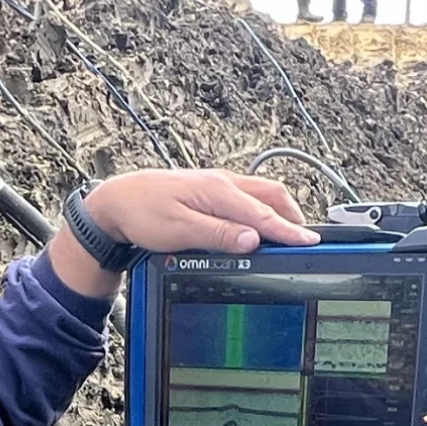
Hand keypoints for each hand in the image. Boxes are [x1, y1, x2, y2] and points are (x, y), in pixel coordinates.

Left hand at [86, 168, 319, 254]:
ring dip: (278, 211)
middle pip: (271, 195)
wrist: (116, 201)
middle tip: (303, 240)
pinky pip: (246, 195)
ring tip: (287, 232)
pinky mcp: (209, 189)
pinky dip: (260, 209)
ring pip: (260, 193)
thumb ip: (218, 234)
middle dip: (291, 217)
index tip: (309, 243)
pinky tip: (258, 223)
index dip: (289, 231)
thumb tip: (253, 240)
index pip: (263, 214)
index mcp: (218, 191)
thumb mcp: (179, 230)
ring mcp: (216, 183)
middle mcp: (222, 182)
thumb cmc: (142, 214)